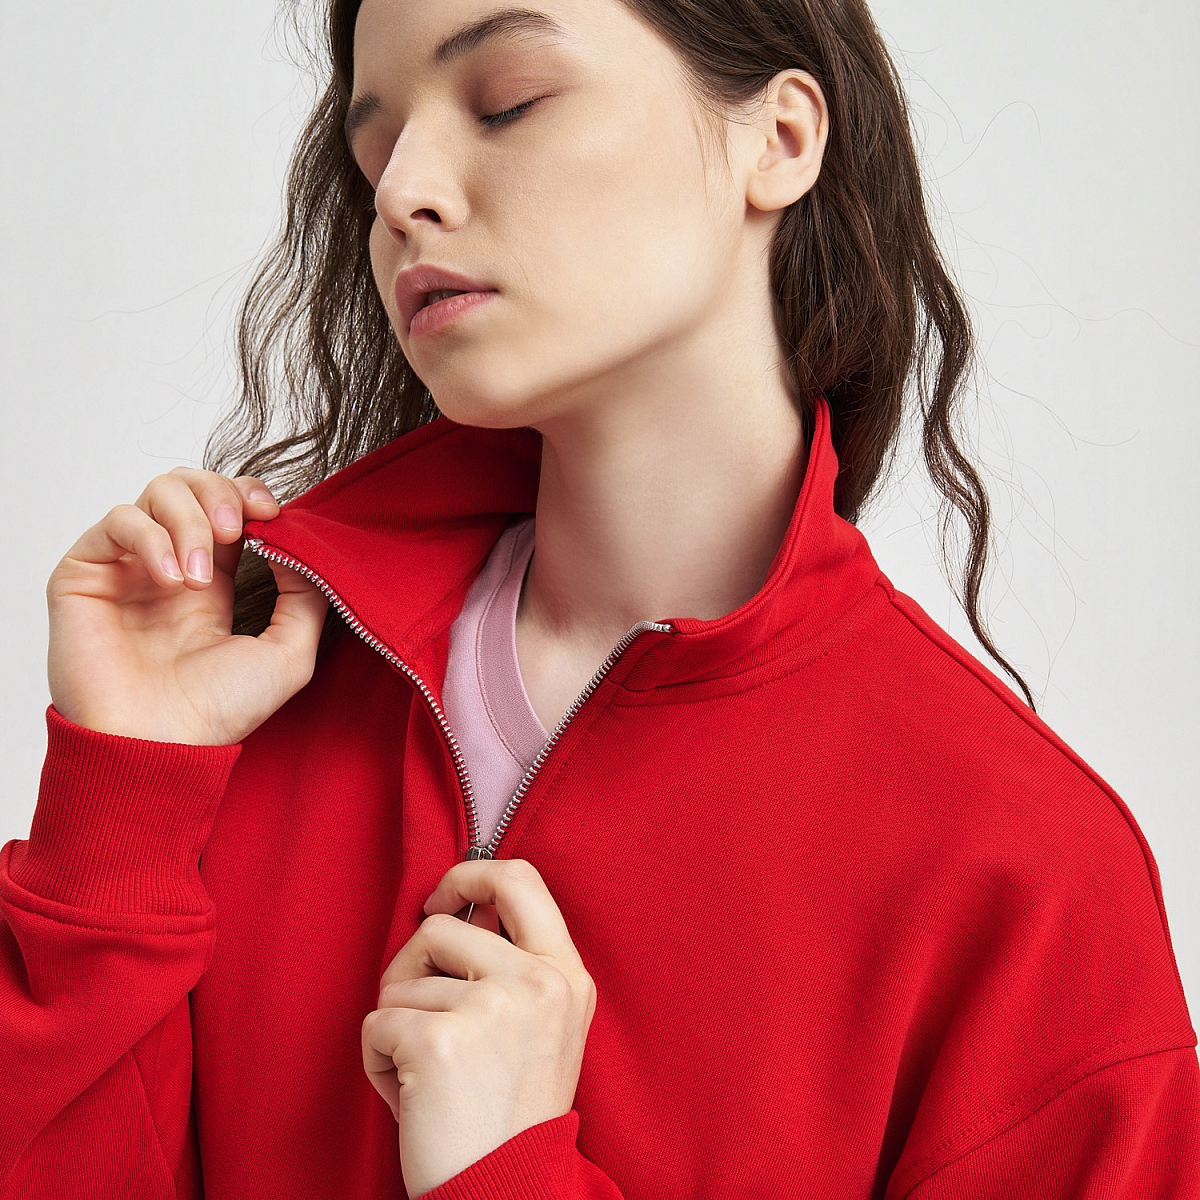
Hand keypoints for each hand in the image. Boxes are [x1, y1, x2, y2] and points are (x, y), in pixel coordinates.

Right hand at [46, 466, 328, 744]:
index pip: (227, 508)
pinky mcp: (86, 574)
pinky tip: (169, 578)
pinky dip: (150, 537)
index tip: (271, 512)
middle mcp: (167, 569)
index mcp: (211, 585)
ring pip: (156, 493)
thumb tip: (304, 547)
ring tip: (197, 574)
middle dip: (220, 493)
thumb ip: (305, 598)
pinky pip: (117, 521)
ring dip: (189, 520)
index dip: (248, 495)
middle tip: (236, 528)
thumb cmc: (216, 713)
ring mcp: (126, 569)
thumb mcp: (289, 654)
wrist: (158, 747)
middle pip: (191, 487)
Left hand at [362, 858, 597, 1197]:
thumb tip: (456, 910)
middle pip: (441, 925)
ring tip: (427, 1075)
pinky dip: (377, 1061)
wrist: (508, 1192)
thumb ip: (514, 966)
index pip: (519, 879)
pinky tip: (409, 1096)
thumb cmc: (510, 1115)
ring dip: (398, 1024)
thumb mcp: (542, 1026)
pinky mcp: (440, 1040)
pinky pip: (376, 1023)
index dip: (469, 874)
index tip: (442, 901)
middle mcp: (537, 982)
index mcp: (566, 975)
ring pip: (401, 980)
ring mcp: (491, 1007)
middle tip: (415, 1001)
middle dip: (411, 962)